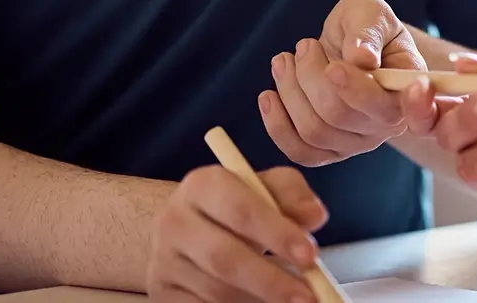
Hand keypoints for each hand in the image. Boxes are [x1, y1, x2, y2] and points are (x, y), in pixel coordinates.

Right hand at [147, 163, 327, 302]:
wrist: (188, 228)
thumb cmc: (238, 206)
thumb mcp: (266, 188)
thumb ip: (292, 195)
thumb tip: (315, 216)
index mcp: (201, 185)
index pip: (241, 210)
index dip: (277, 234)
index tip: (309, 256)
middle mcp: (174, 222)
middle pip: (224, 258)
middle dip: (271, 281)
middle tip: (308, 297)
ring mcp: (162, 261)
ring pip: (215, 291)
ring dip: (257, 299)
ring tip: (289, 301)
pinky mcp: (161, 293)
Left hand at [259, 0, 428, 165]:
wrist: (352, 44)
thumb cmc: (365, 26)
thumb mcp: (371, 13)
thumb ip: (368, 32)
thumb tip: (362, 59)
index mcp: (408, 90)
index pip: (384, 104)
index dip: (358, 92)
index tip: (334, 67)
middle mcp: (389, 124)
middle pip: (339, 115)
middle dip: (310, 75)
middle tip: (304, 45)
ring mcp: (359, 142)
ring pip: (315, 130)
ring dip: (290, 91)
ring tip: (285, 60)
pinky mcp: (332, 150)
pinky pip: (301, 152)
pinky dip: (277, 124)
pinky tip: (268, 96)